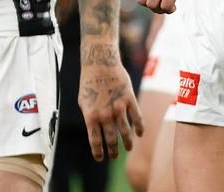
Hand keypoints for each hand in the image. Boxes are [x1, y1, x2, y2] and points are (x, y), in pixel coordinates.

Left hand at [78, 42, 143, 160]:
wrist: (100, 64)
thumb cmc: (89, 84)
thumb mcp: (83, 103)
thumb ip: (91, 118)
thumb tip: (97, 132)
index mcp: (91, 116)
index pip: (95, 141)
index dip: (98, 152)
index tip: (101, 159)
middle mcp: (105, 114)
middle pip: (111, 139)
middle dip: (113, 150)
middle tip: (115, 156)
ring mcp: (118, 107)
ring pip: (125, 131)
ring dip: (127, 142)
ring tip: (128, 148)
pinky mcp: (129, 99)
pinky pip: (137, 117)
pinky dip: (139, 127)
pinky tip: (140, 134)